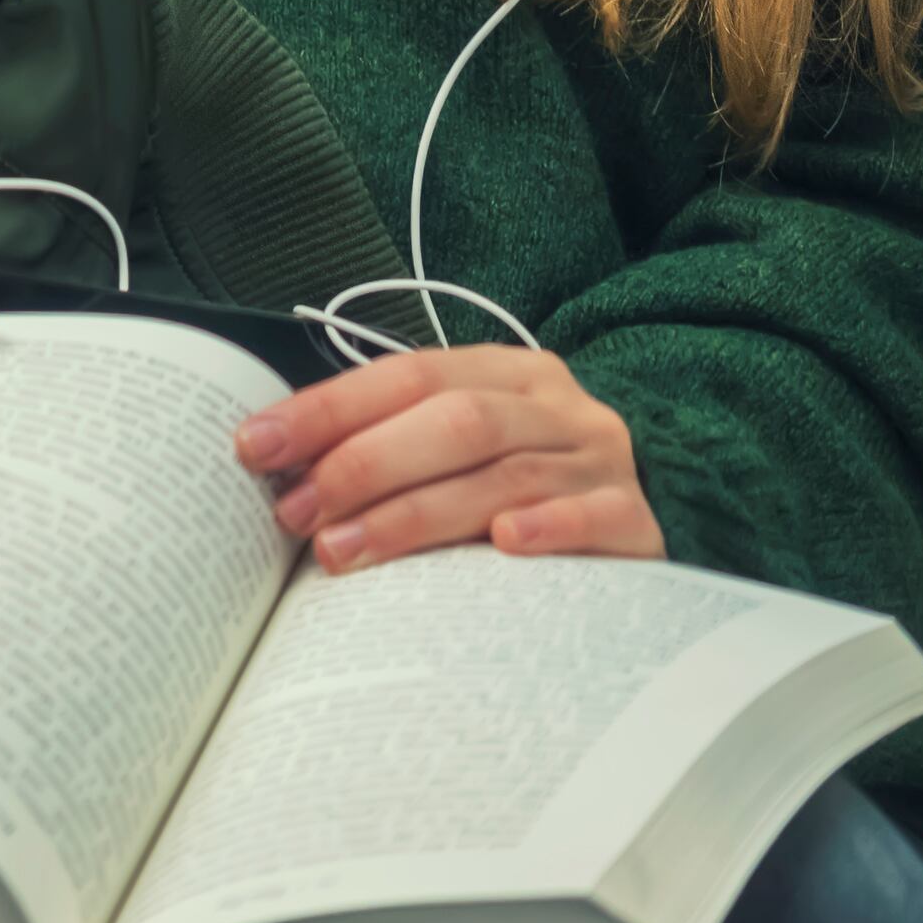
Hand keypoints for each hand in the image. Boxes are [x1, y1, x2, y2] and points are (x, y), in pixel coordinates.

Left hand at [235, 345, 663, 569]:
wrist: (667, 504)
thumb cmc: (528, 482)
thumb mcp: (466, 445)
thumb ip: (393, 446)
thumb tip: (277, 472)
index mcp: (504, 371)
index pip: (407, 374)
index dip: (328, 409)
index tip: (254, 446)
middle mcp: (554, 406)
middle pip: (456, 421)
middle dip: (363, 465)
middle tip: (295, 513)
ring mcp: (600, 459)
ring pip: (505, 475)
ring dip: (415, 515)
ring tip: (343, 551)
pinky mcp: (640, 519)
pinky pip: (596, 517)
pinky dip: (548, 528)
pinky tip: (501, 544)